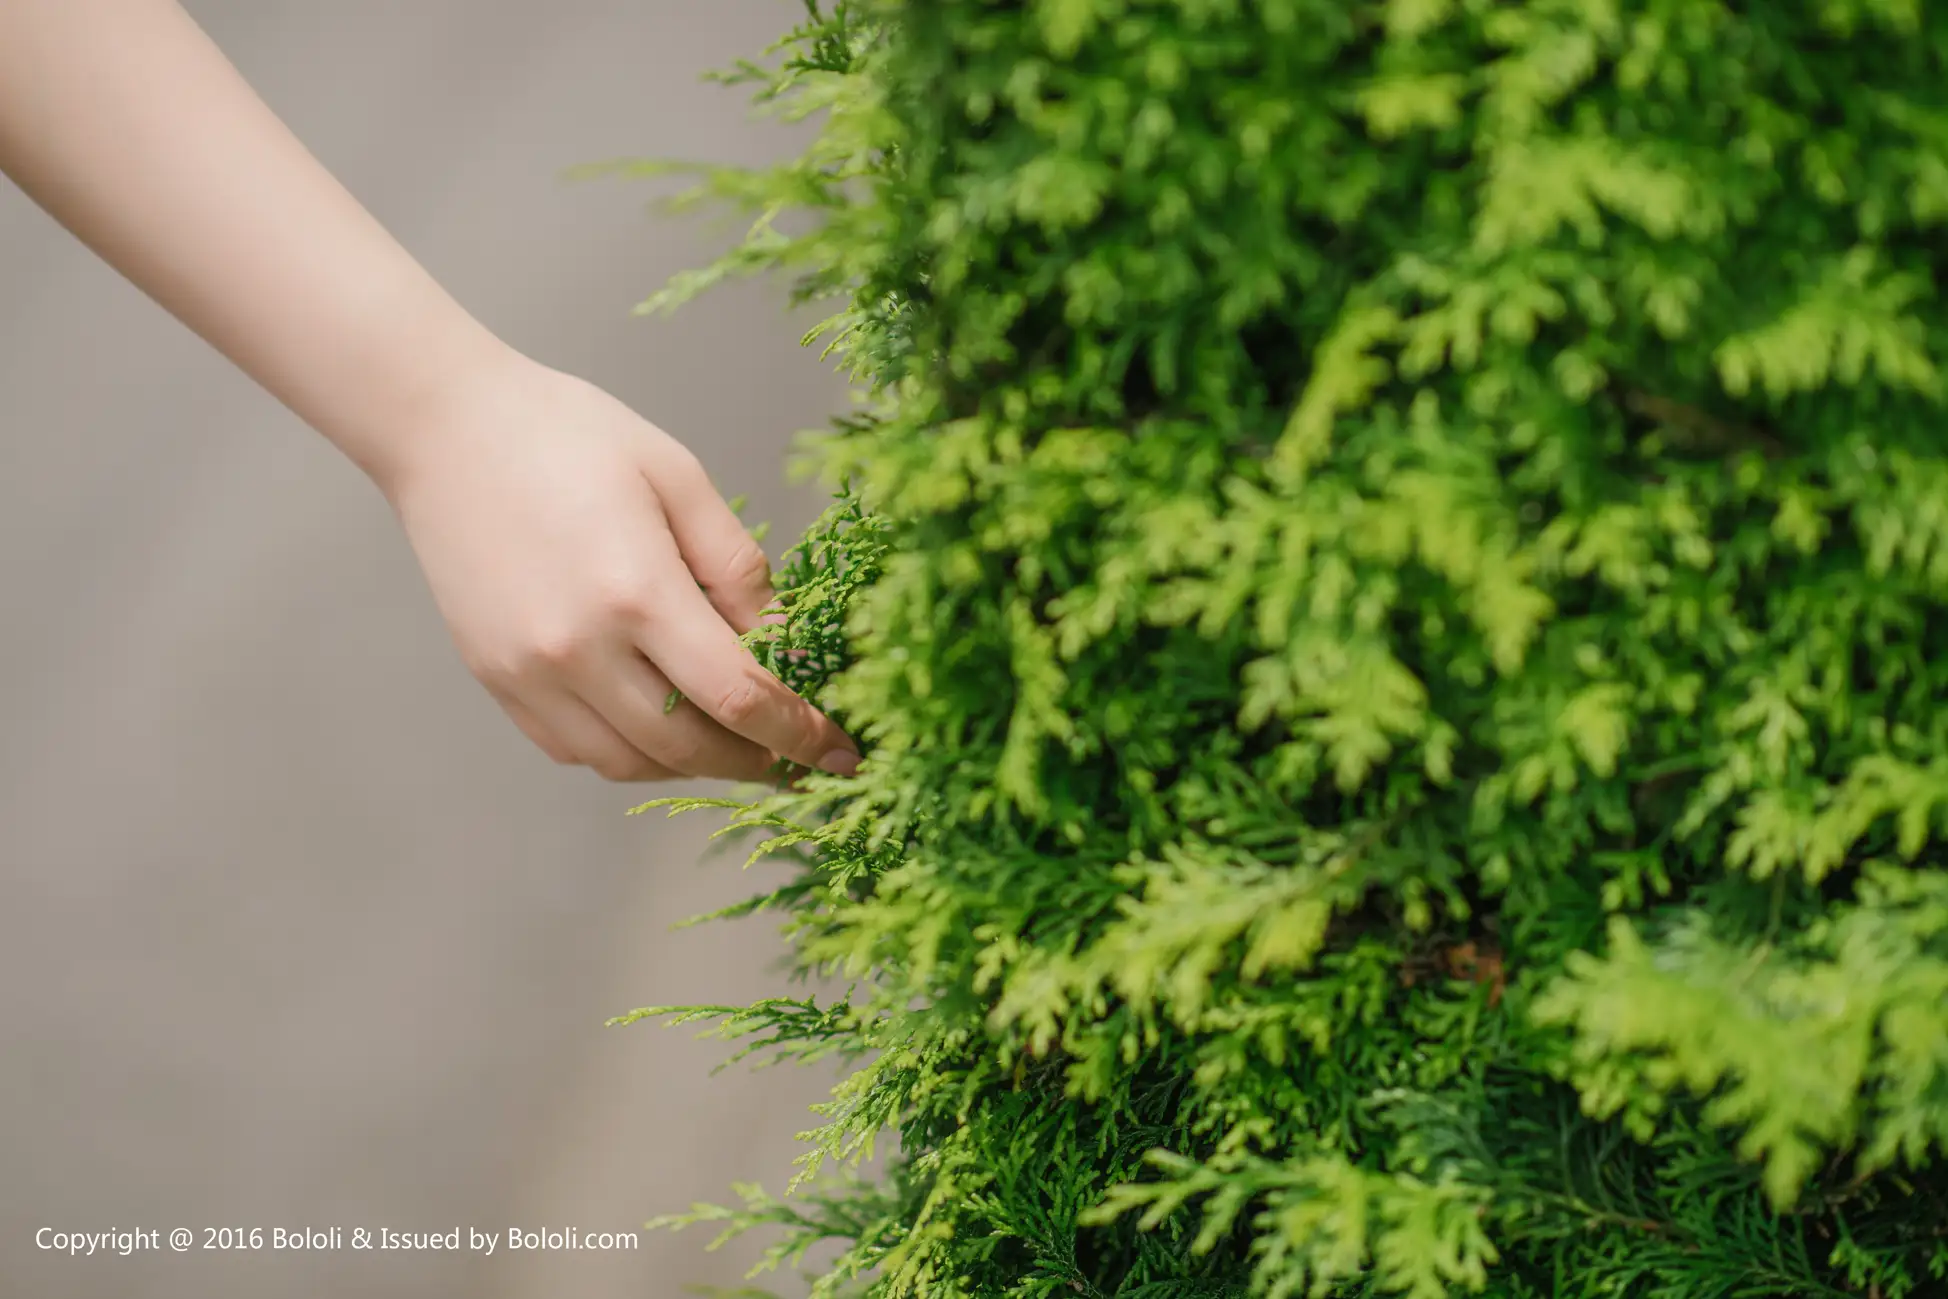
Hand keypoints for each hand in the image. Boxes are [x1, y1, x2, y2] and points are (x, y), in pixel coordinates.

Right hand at [376, 352, 858, 782]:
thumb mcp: (677, 475)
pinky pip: (579, 750)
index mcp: (636, 590)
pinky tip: (665, 727)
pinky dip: (633, 754)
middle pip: (691, 745)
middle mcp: (578, 648)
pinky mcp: (498, 681)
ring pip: (632, 762)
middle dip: (759, 762)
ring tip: (740, 746)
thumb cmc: (568, 434)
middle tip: (800, 760)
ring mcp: (530, 673)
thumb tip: (786, 641)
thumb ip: (736, 566)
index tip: (843, 753)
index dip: (801, 734)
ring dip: (696, 765)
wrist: (445, 427)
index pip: (740, 695)